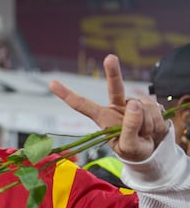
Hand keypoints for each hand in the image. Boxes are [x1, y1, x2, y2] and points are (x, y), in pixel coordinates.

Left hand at [48, 54, 167, 161]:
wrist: (154, 149)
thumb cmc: (134, 149)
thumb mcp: (128, 146)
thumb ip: (129, 128)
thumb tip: (135, 103)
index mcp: (103, 118)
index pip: (81, 105)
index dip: (66, 94)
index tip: (51, 83)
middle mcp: (116, 107)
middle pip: (114, 87)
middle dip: (113, 72)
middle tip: (110, 58)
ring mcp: (132, 104)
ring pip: (141, 107)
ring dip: (146, 124)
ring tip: (144, 135)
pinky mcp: (148, 103)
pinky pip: (154, 109)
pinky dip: (156, 123)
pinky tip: (152, 129)